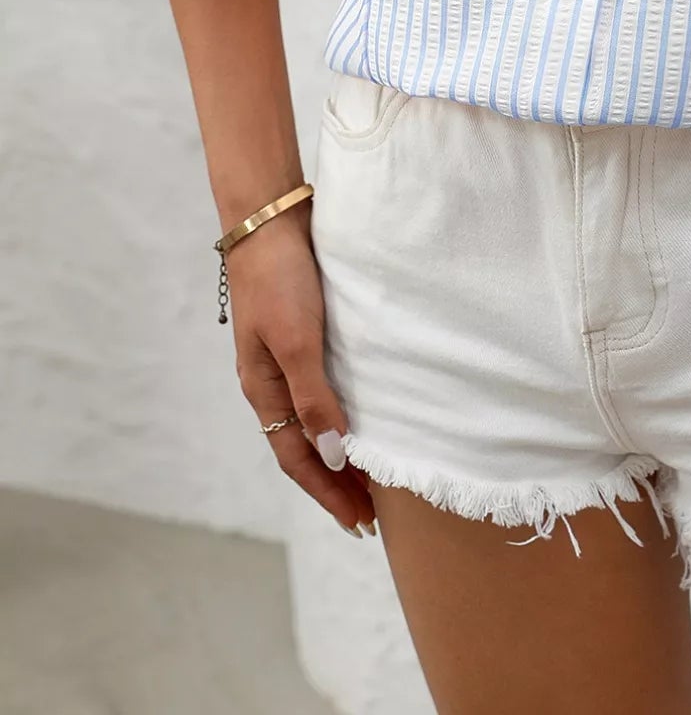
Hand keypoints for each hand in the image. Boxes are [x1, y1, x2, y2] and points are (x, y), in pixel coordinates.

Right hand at [226, 211, 376, 535]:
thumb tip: (333, 457)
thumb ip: (313, 398)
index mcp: (263, 389)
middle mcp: (273, 381)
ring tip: (374, 474)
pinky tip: (368, 412)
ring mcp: (289, 357)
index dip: (329, 494)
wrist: (271, 217)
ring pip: (316, 419)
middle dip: (337, 483)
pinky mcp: (307, 333)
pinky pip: (326, 387)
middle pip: (306, 447)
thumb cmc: (280, 278)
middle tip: (373, 514)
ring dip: (342, 451)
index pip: (298, 459)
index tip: (361, 525)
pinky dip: (345, 411)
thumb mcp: (297, 342)